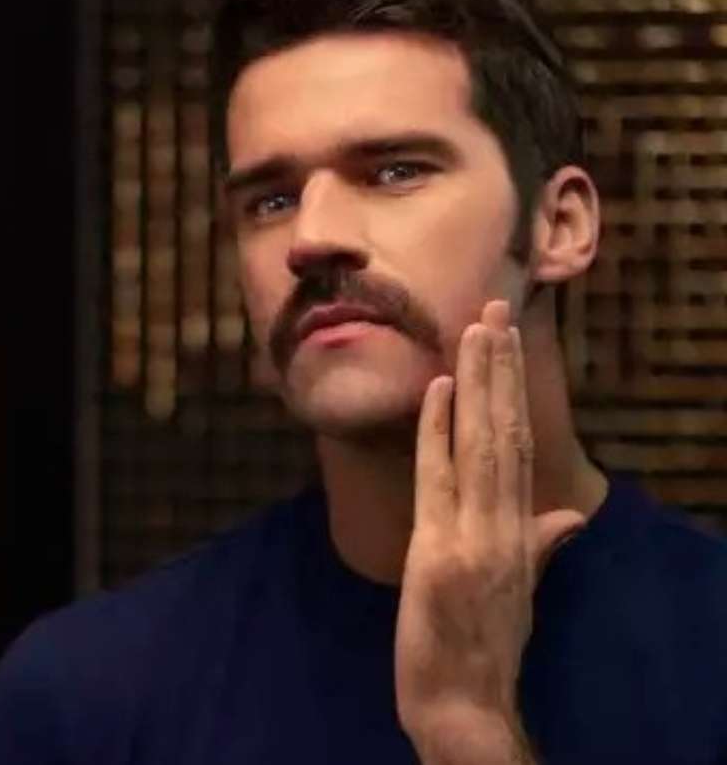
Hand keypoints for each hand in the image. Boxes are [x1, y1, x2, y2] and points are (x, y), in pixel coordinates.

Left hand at [394, 300, 584, 760]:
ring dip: (479, 383)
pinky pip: (441, 478)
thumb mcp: (518, 589)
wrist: (464, 704)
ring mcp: (475, 536)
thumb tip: (570, 515)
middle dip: (497, 369)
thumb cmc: (484, 644)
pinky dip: (441, 430)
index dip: (512, 392)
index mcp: (520, 530)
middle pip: (504, 432)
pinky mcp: (442, 552)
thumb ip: (540, 544)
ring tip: (475, 329)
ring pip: (482, 444)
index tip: (504, 342)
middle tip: (492, 307)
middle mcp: (503, 524)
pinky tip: (440, 388)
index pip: (517, 446)